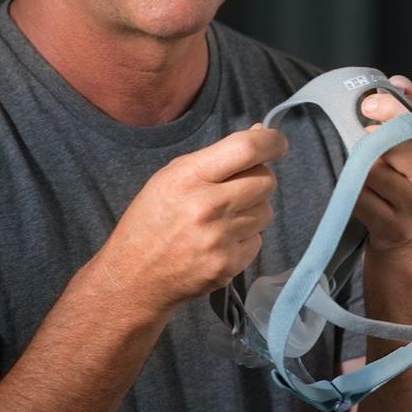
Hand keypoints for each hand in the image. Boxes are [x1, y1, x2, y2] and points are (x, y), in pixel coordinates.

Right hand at [95, 125, 286, 315]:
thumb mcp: (173, 176)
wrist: (133, 278)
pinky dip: (245, 238)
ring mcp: (220, 239)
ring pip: (266, 211)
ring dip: (252, 210)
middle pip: (266, 180)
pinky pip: (258, 240)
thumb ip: (218, 154)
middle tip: (240, 186)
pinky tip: (220, 241)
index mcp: (190, 177)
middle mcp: (208, 207)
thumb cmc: (153, 219)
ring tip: (223, 217)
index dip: (272, 141)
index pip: (247, 149)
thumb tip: (261, 133)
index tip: (278, 143)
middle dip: (260, 179)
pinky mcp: (229, 266)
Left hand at [354, 76, 411, 253]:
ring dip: (360, 162)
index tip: (370, 104)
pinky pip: (359, 194)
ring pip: (372, 169)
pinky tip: (360, 186)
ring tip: (366, 164)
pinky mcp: (393, 226)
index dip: (393, 107)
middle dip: (372, 136)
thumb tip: (398, 83)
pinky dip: (352, 186)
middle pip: (393, 144)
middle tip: (364, 133)